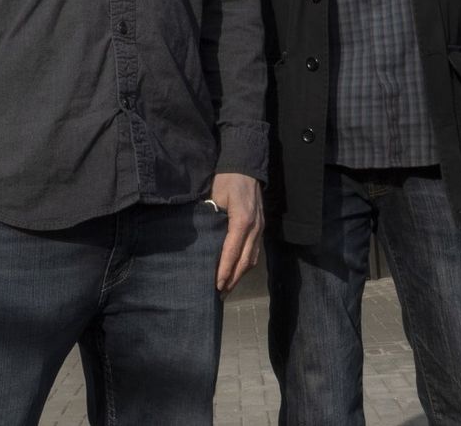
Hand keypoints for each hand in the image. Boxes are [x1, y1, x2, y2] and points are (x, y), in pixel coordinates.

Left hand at [209, 172, 263, 292]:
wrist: (246, 166)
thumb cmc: (227, 179)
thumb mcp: (215, 196)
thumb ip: (209, 218)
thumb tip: (199, 239)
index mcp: (242, 220)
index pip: (233, 251)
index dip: (225, 269)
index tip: (216, 285)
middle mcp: (255, 227)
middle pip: (245, 260)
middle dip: (232, 279)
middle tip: (220, 294)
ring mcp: (260, 228)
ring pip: (252, 258)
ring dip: (240, 275)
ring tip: (227, 288)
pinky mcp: (261, 228)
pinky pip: (255, 251)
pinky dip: (245, 265)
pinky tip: (236, 273)